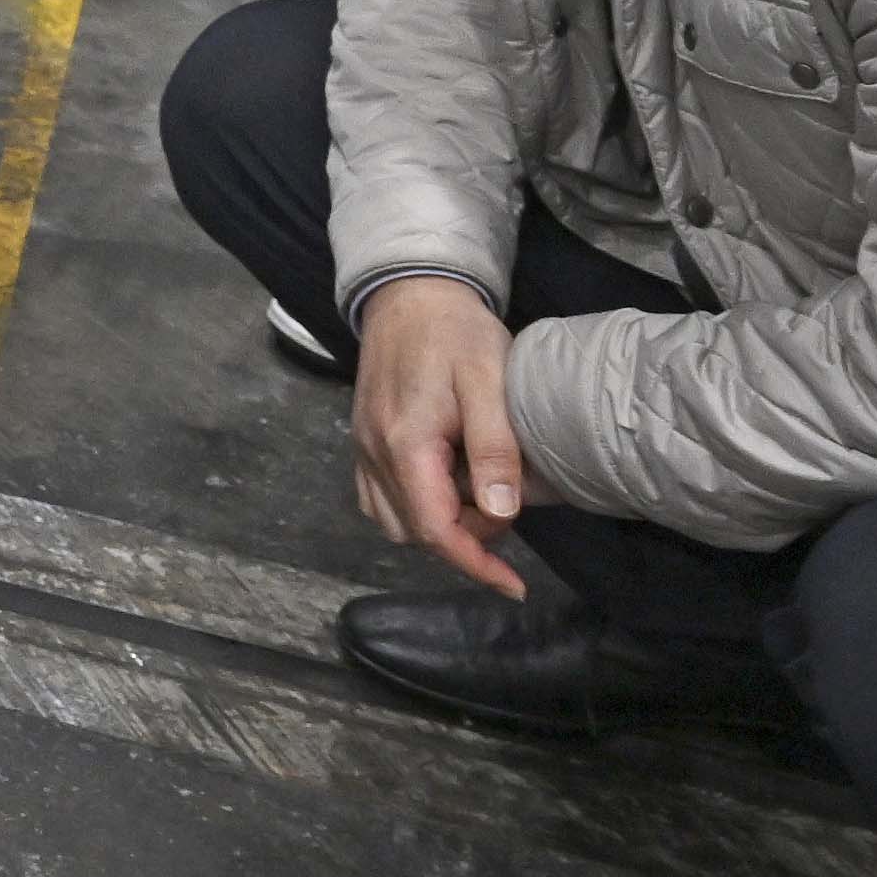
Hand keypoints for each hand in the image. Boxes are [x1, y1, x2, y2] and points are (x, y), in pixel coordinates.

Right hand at [349, 277, 526, 597]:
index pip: (435, 529)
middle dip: (462, 541)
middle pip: (413, 532)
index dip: (476, 564)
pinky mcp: (362, 439)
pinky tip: (443, 487)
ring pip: (392, 520)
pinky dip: (411, 508)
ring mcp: (362, 447)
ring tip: (477, 498)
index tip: (515, 584)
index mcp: (405, 444)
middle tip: (504, 510)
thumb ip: (494, 447)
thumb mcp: (489, 381)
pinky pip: (377, 497)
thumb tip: (501, 513)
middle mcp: (373, 453)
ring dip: (436, 525)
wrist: (411, 292)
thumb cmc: (456, 333)